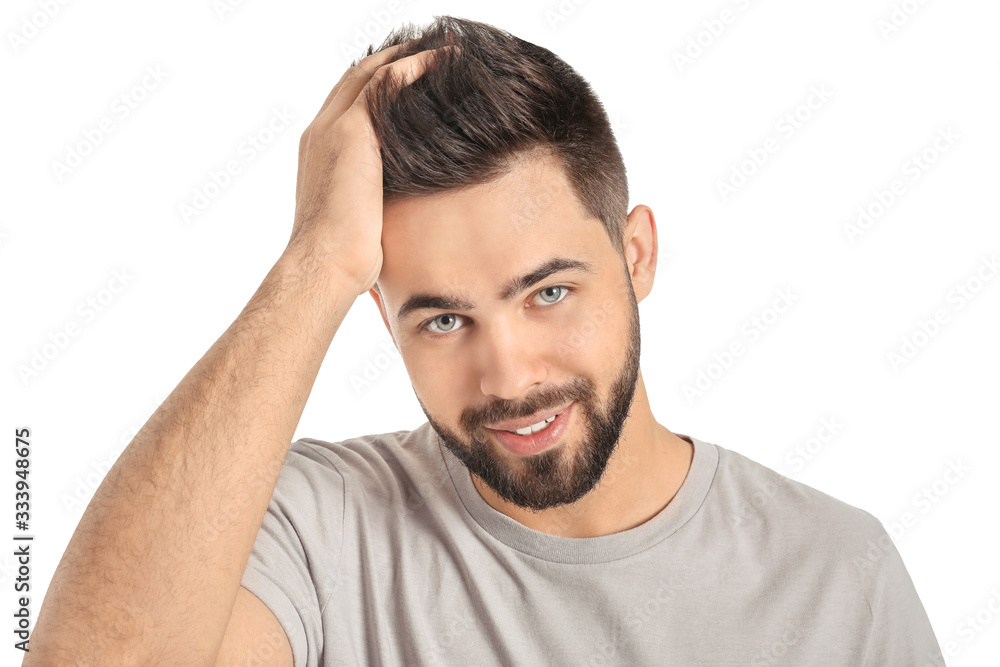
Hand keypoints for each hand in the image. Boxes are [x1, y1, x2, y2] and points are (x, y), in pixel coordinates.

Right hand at [286, 40, 456, 294]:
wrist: (324, 266)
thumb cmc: (344, 260)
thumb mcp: (360, 221)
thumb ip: (374, 202)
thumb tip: (400, 214)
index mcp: (320, 152)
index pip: (349, 103)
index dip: (379, 85)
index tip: (411, 79)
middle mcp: (321, 132)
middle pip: (358, 76)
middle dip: (394, 59)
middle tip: (433, 50)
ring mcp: (334, 128)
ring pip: (373, 71)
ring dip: (410, 54)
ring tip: (446, 48)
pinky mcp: (352, 131)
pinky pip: (387, 81)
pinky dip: (417, 65)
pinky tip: (446, 60)